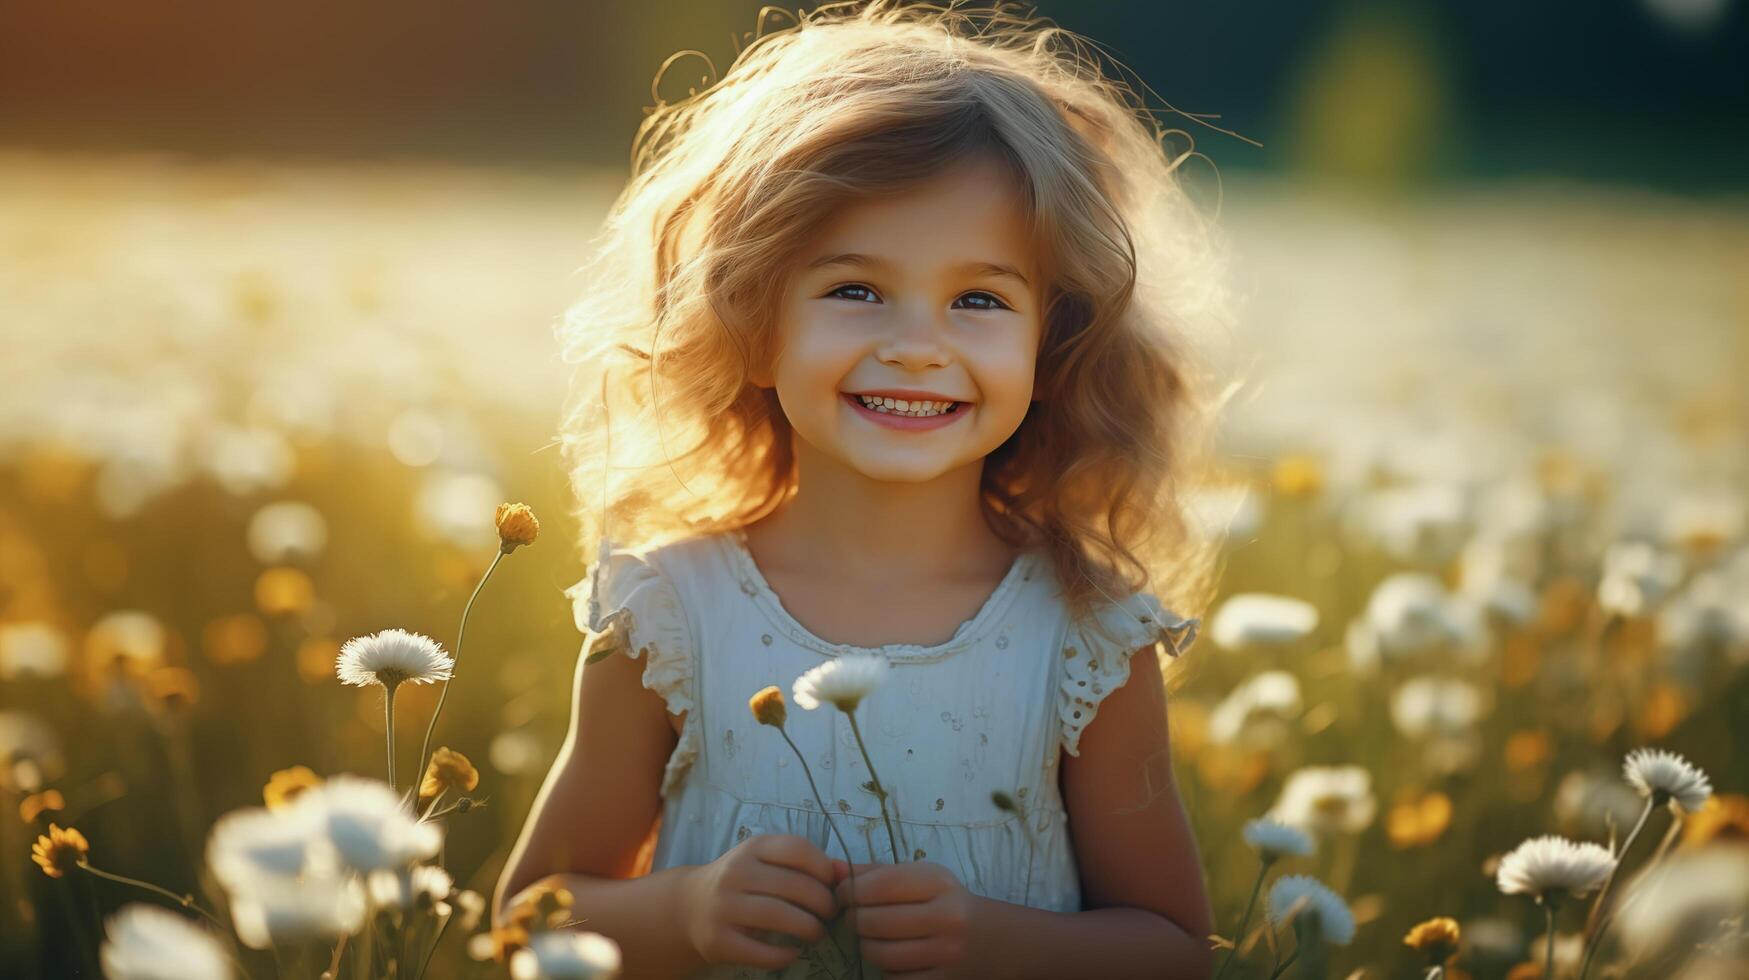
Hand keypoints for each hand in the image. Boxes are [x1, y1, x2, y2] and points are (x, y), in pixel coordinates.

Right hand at [680, 833, 839, 970]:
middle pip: (793, 886)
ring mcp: (724, 907)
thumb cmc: (741, 882)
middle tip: (831, 914)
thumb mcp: (768, 862)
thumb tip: (848, 872)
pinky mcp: (718, 941)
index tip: (833, 885)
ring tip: (817, 933)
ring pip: (778, 916)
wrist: (689, 907)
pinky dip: (784, 956)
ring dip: (809, 928)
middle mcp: (736, 873)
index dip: (824, 868)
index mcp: (752, 848)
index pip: (797, 849)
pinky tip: (793, 953)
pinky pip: (760, 952)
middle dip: (823, 903)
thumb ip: (807, 864)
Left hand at [832, 858, 981, 977]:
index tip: (842, 895)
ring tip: (867, 937)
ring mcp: (947, 953)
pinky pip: (895, 978)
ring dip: (864, 946)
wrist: (989, 939)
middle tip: (852, 918)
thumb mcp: (917, 877)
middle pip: (877, 922)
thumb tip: (832, 869)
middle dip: (853, 920)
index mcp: (939, 883)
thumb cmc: (943, 900)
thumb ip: (874, 872)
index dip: (851, 891)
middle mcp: (947, 917)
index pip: (882, 885)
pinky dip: (884, 969)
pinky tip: (889, 956)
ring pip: (882, 954)